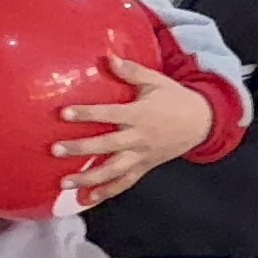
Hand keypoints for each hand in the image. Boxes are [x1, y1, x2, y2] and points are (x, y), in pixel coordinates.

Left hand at [58, 56, 213, 207]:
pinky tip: (86, 200)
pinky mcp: (144, 167)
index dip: (87, 114)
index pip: (109, 115)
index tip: (64, 113)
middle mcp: (139, 138)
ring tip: (65, 182)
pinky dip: (106, 192)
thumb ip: (131, 71)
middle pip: (107, 146)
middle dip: (80, 149)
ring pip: (113, 171)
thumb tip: (108, 57)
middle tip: (55, 150)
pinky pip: (124, 183)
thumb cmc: (175, 98)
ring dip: (88, 178)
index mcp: (139, 115)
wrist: (201, 123)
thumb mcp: (156, 81)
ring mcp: (142, 156)